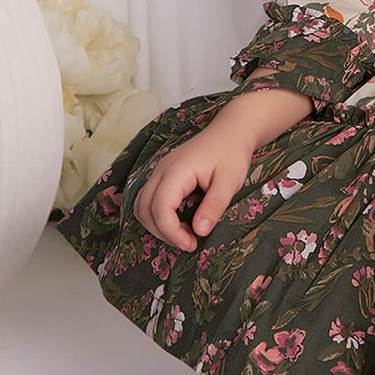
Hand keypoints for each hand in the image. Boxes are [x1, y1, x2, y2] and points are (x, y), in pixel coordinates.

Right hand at [132, 115, 255, 251]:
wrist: (232, 130)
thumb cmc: (232, 152)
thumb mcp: (230, 180)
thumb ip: (215, 205)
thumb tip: (200, 231)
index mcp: (177, 170)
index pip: (160, 208)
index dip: (171, 232)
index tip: (191, 244)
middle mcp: (161, 170)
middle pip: (144, 209)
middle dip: (162, 232)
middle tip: (189, 242)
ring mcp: (160, 171)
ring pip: (141, 206)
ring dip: (157, 225)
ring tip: (185, 234)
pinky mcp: (163, 175)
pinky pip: (149, 199)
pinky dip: (158, 215)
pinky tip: (180, 221)